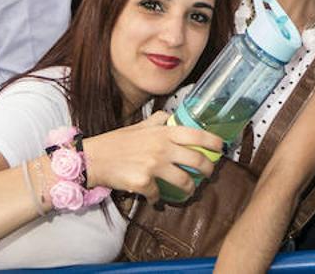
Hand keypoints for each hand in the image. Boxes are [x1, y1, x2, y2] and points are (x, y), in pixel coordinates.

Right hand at [83, 111, 223, 203]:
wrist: (93, 158)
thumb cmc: (116, 141)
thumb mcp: (139, 125)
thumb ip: (157, 121)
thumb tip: (170, 116)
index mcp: (164, 132)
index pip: (197, 135)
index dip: (213, 142)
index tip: (221, 147)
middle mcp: (162, 148)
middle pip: (197, 160)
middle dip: (208, 170)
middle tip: (208, 174)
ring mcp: (154, 166)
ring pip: (183, 181)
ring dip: (189, 189)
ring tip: (188, 191)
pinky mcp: (143, 183)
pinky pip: (158, 195)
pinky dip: (157, 199)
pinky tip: (156, 199)